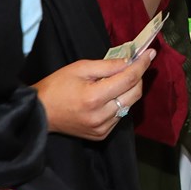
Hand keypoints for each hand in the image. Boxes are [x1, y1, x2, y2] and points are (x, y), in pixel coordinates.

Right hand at [34, 51, 153, 140]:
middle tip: (134, 65)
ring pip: (129, 105)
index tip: (149, 54)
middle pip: (135, 93)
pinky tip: (107, 97)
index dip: (141, 65)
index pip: (129, 79)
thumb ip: (108, 65)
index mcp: (95, 97)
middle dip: (138, 77)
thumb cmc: (57, 86)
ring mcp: (102, 128)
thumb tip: (130, 61)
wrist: (40, 113)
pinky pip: (120, 116)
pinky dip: (119, 103)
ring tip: (116, 81)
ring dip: (128, 91)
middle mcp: (102, 116)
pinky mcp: (101, 135)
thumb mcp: (80, 68)